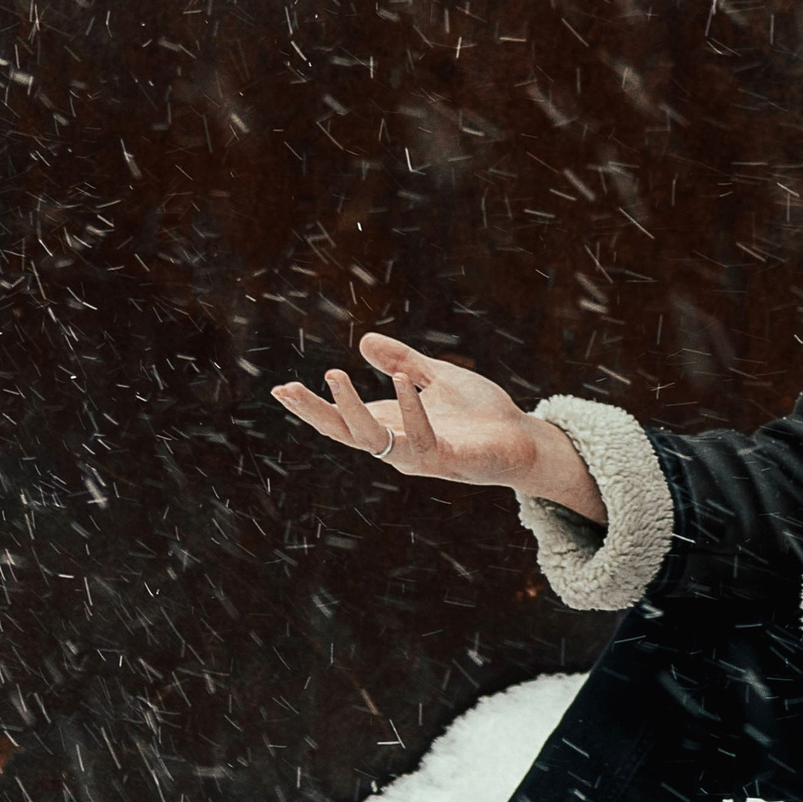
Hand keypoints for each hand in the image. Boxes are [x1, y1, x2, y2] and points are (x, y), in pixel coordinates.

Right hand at [270, 332, 607, 521]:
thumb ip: (402, 362)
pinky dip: (410, 410)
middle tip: (287, 389)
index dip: (311, 407)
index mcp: (391, 425)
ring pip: (375, 440)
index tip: (279, 389)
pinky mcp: (450, 459)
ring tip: (334, 375)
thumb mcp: (436, 377)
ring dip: (352, 409)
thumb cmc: (480, 414)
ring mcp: (422, 456)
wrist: (523, 438)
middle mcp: (399, 445)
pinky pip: (423, 439)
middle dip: (315, 412)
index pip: (342, 420)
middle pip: (345, 433)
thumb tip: (363, 342)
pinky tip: (403, 382)